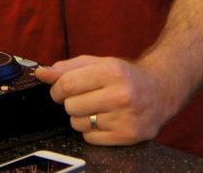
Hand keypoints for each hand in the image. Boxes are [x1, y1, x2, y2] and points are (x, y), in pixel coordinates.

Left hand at [35, 55, 178, 145]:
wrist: (161, 90)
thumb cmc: (125, 76)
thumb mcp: (97, 63)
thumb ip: (67, 68)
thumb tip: (41, 73)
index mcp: (112, 71)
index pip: (66, 84)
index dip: (57, 89)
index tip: (60, 90)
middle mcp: (121, 94)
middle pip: (71, 106)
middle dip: (71, 103)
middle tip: (85, 98)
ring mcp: (126, 117)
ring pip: (79, 124)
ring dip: (82, 117)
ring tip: (98, 108)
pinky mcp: (129, 136)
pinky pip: (91, 138)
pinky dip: (92, 131)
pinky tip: (106, 119)